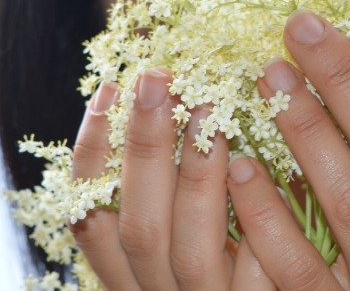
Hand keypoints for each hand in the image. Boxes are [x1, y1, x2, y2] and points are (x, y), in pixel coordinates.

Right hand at [71, 73, 273, 289]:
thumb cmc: (233, 250)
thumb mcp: (191, 214)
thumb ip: (175, 172)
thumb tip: (174, 89)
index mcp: (135, 266)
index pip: (92, 215)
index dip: (94, 154)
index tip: (111, 89)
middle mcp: (161, 289)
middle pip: (142, 227)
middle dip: (146, 148)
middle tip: (158, 81)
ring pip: (192, 253)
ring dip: (198, 178)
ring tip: (211, 112)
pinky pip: (253, 277)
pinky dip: (255, 222)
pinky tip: (257, 169)